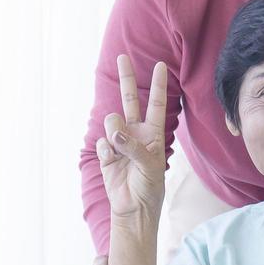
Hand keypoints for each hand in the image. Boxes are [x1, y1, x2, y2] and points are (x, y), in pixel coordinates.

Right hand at [99, 54, 168, 222]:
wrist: (133, 207)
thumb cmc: (149, 186)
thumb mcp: (150, 165)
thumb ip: (134, 146)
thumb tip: (114, 132)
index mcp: (152, 133)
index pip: (155, 104)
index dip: (157, 85)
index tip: (161, 66)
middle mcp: (135, 132)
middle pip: (129, 100)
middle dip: (126, 78)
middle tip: (122, 57)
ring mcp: (119, 140)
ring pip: (112, 121)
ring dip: (115, 134)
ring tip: (121, 151)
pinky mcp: (105, 151)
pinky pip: (102, 143)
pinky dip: (107, 152)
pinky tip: (113, 163)